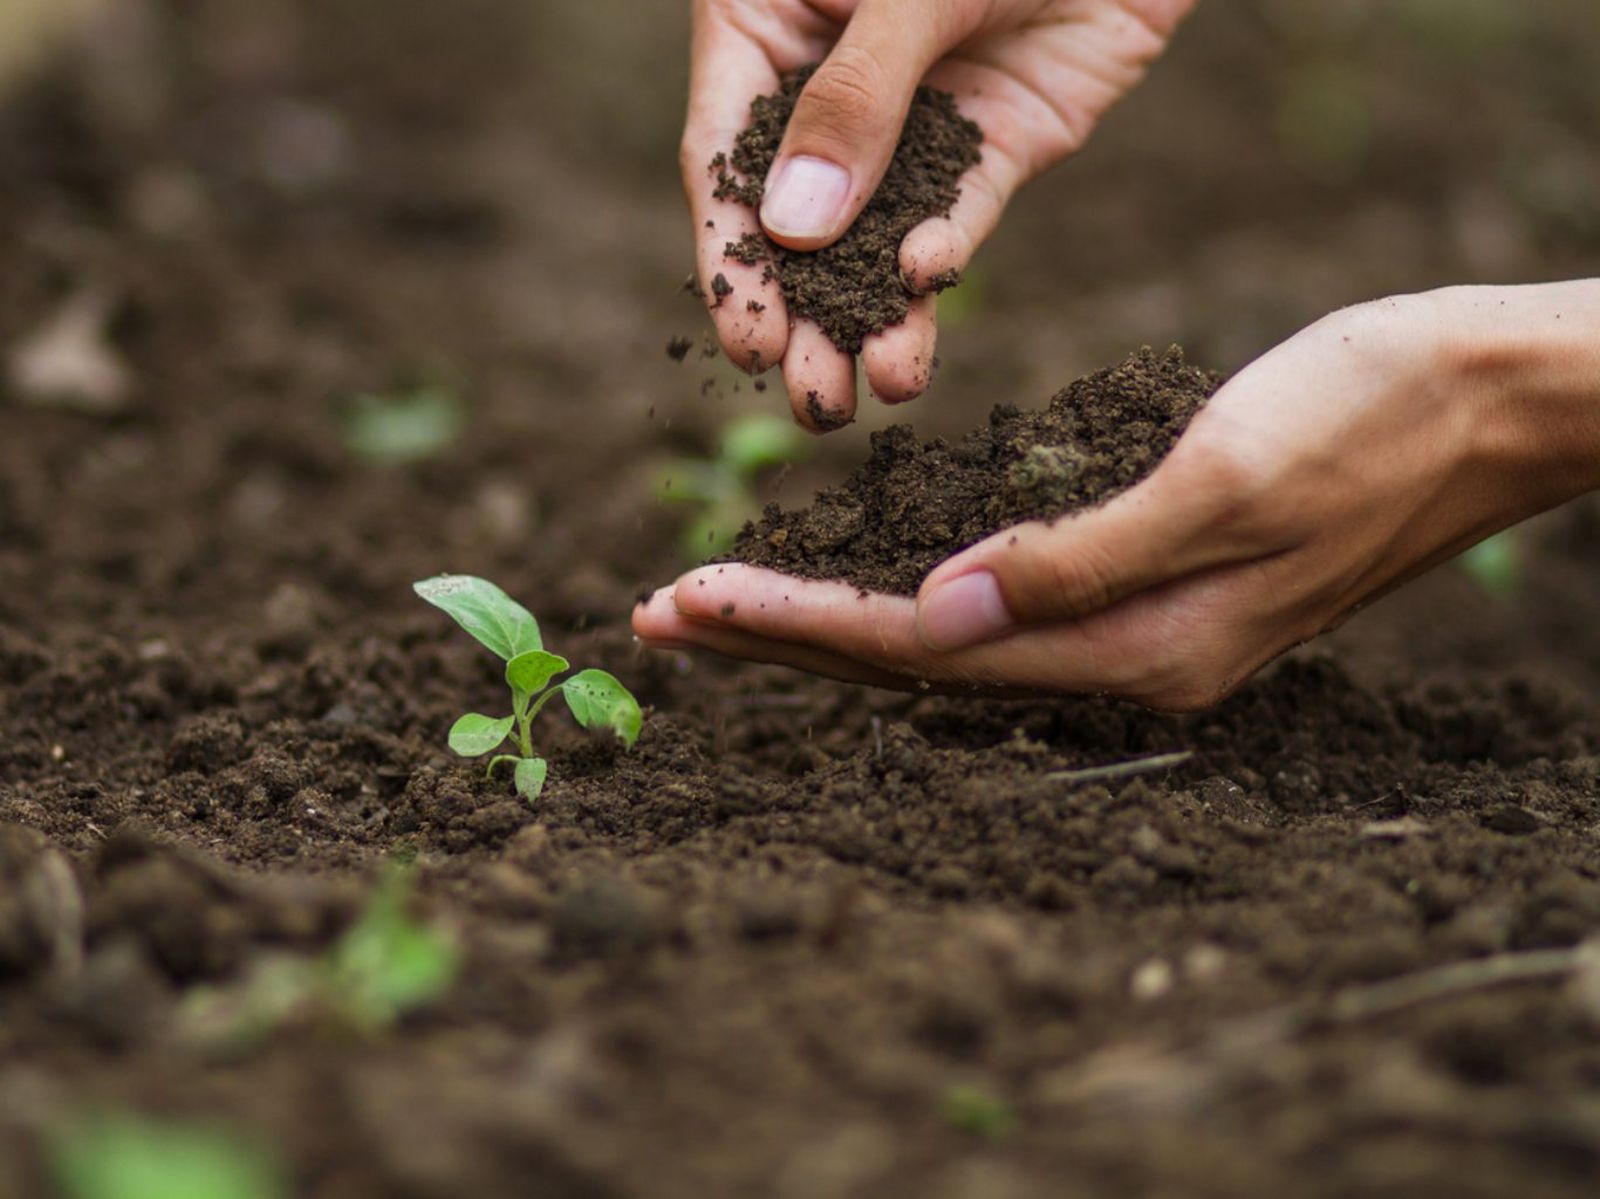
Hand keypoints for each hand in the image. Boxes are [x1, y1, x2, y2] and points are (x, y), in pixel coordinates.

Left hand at [635, 284, 1599, 706]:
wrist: (1485, 402)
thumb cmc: (1369, 417)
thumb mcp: (1228, 478)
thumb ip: (1082, 558)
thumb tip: (940, 617)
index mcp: (1131, 647)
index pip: (916, 649)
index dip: (792, 626)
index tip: (685, 601)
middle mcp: (1120, 661)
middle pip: (906, 663)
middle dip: (776, 638)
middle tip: (655, 618)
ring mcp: (1134, 634)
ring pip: (938, 643)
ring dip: (823, 624)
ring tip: (722, 608)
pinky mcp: (1145, 590)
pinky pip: (992, 613)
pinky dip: (900, 601)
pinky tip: (859, 590)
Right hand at [682, 0, 1195, 429]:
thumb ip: (856, 99)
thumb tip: (794, 228)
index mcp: (767, 22)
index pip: (725, 158)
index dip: (735, 256)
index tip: (749, 342)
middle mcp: (827, 82)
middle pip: (798, 219)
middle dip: (805, 314)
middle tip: (813, 399)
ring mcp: (911, 119)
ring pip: (876, 233)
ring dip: (870, 316)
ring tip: (861, 393)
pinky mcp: (991, 141)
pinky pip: (959, 209)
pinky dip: (942, 251)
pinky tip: (922, 287)